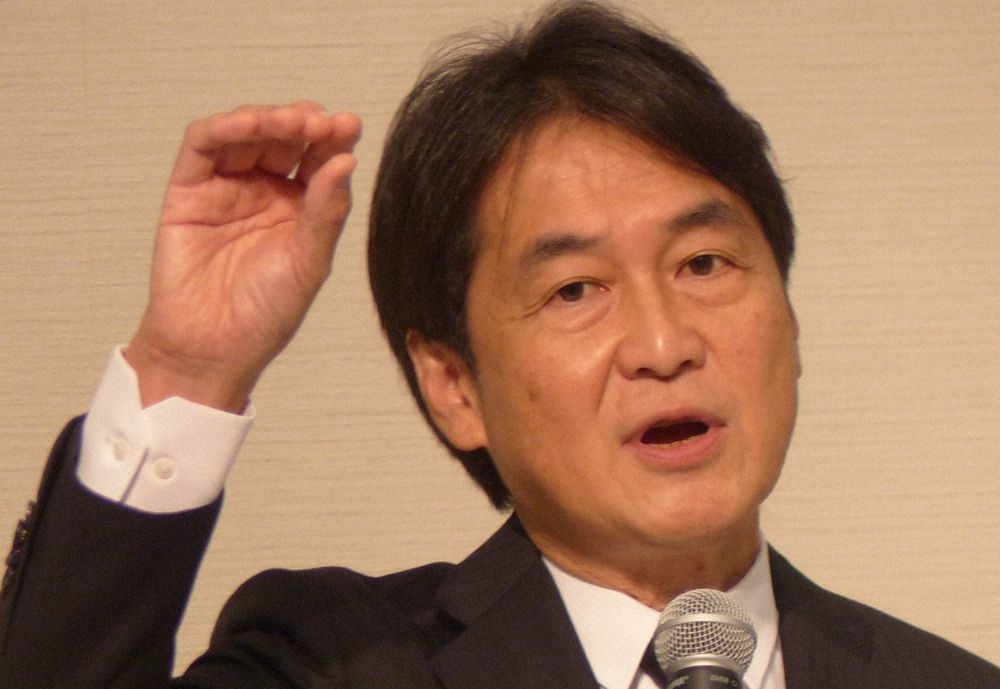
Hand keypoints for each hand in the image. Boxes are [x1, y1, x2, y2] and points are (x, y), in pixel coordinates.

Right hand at [125, 103, 362, 411]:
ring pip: (246, 133)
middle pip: (284, 138)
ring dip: (270, 119)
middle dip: (305, 123)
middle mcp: (264, 191)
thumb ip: (326, 211)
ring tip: (295, 121)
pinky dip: (224, 127)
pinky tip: (250, 124)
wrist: (213, 349)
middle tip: (325, 122)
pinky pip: (203, 146)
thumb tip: (347, 158)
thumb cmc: (266, 313)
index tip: (351, 125)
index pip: (319, 160)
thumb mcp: (309, 262)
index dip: (334, 139)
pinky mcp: (188, 190)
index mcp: (300, 207)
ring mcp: (226, 187)